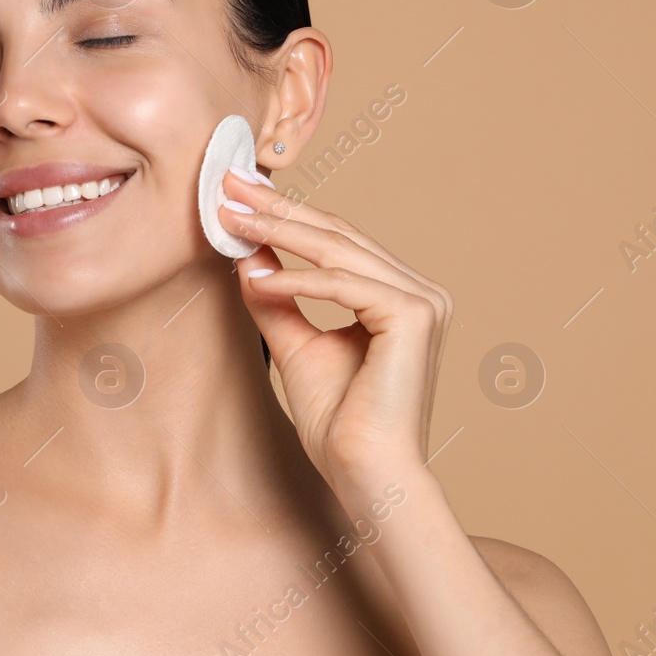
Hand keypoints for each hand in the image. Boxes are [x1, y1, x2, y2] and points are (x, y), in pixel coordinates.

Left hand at [217, 167, 451, 498]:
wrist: (366, 473)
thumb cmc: (338, 422)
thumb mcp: (294, 344)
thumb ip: (275, 298)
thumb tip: (246, 255)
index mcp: (399, 296)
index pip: (336, 239)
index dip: (285, 214)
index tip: (237, 195)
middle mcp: (420, 292)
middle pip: (337, 233)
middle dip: (279, 207)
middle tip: (231, 183)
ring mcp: (424, 301)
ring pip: (339, 250)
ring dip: (280, 233)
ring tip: (232, 221)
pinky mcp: (415, 316)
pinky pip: (343, 285)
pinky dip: (297, 280)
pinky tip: (256, 278)